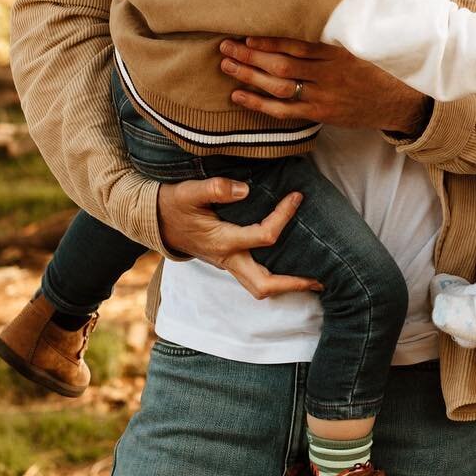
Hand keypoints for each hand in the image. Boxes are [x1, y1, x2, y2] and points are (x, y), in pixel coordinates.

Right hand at [155, 178, 322, 299]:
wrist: (154, 221)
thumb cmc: (173, 205)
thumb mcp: (188, 192)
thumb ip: (215, 188)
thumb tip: (244, 189)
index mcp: (222, 242)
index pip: (263, 236)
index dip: (284, 217)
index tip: (297, 197)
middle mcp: (228, 259)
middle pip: (263, 285)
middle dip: (293, 284)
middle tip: (321, 279)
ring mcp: (229, 264)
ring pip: (260, 286)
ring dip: (287, 286)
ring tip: (315, 280)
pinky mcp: (230, 261)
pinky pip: (256, 276)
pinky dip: (276, 276)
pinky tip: (293, 266)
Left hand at [218, 36, 426, 134]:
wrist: (397, 102)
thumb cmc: (375, 72)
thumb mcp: (356, 50)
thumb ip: (328, 44)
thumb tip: (295, 31)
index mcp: (336, 53)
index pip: (295, 45)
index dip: (268, 41)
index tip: (246, 36)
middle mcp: (328, 74)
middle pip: (281, 65)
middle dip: (249, 56)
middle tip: (225, 47)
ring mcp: (323, 96)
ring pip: (279, 86)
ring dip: (249, 76)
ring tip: (226, 66)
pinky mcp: (320, 114)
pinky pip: (284, 110)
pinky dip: (259, 103)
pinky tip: (239, 95)